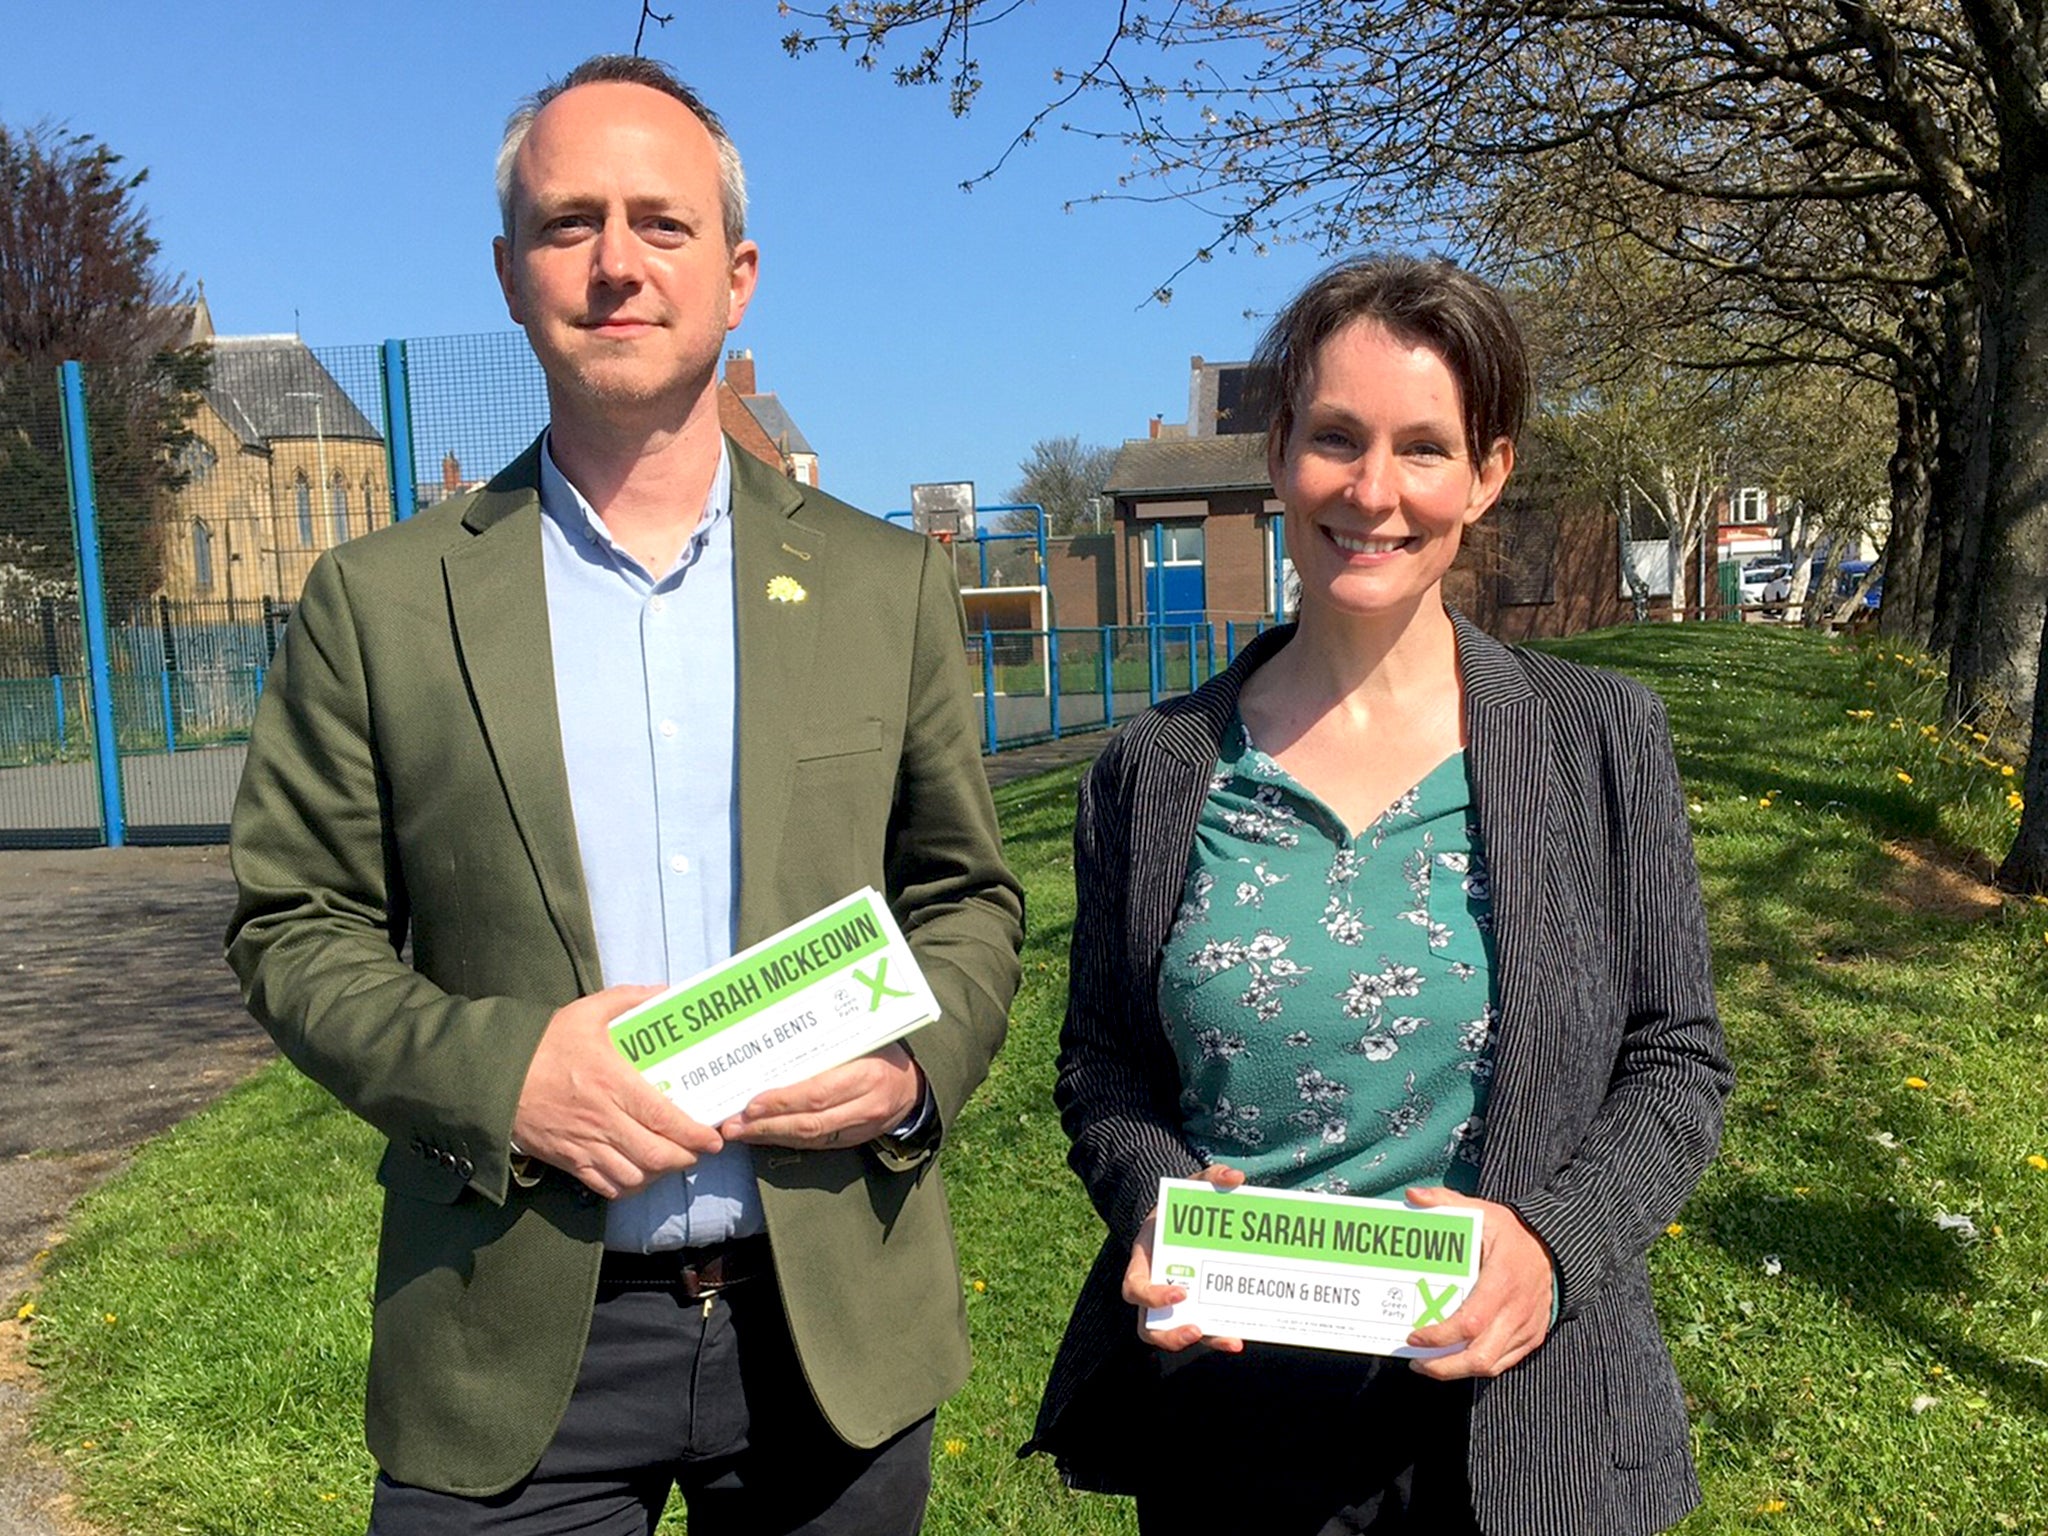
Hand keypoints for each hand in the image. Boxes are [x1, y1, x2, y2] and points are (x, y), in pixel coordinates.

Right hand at [513, 985, 724, 1198]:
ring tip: (671, 1161)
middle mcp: (603, 1119)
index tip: (712, 1137)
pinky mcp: (568, 1161)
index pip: (663, 1117)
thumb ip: (629, 999)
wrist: (494, 1077)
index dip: (694, 1134)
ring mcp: (585, 1144)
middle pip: (656, 1154)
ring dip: (659, 1173)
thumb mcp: (587, 1012)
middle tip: (698, 1150)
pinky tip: (639, 1174)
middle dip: (685, 1157)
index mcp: (612, 1082)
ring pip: (635, 1176)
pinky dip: (629, 1186)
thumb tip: (665, 990)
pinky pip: (606, 1186)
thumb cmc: (544, 1044)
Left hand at [719, 1042, 923, 1149]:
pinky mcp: (855, 1141)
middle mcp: (866, 1106)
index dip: (783, 1101)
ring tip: (740, 1133)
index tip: (752, 1103)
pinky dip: (787, 1141)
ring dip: (771, 1137)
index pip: (819, 1093)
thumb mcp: (864, 1039)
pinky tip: (764, 1135)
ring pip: (810, 1139)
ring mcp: (862, 1128)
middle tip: (733, 1125)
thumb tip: (778, 1041)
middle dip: (767, 1126)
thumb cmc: (884, 1051)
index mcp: (868, 1075)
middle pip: (810, 1123)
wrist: (918, 1084)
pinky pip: (817, 1144)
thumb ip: (828, 1044)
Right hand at [1123, 1164, 1246, 1353]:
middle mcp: (1152, 1289)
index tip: (1181, 1292)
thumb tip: (1235, 1177)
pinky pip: (1200, 1329)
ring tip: (1231, 1341)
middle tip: (1198, 1329)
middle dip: (1171, 1335)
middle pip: (1148, 1327)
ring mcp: (1170, 1305)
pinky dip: (1218, 1336)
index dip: (1152, 1296)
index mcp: (1144, 1262)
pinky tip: (1240, 1337)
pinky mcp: (1191, 1310)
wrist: (1181, 1219)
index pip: (1134, 1288)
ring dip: (1201, 1341)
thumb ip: (1211, 1177)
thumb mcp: (1192, 1186)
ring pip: (1171, 1336)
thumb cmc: (1181, 1205)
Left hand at [1402, 1186, 1554, 1378]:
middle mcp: (1516, 1311)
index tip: (1414, 1336)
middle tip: (1416, 1360)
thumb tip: (1413, 1197)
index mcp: (1501, 1281)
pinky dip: (1477, 1366)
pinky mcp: (1532, 1337)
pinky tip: (1455, 1360)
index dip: (1440, 1336)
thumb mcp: (1482, 1211)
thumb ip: (1446, 1202)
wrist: (1556, 1248)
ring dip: (1457, 1370)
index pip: (1470, 1322)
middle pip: (1480, 1357)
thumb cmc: (1513, 1233)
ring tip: (1429, 1364)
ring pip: (1491, 1365)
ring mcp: (1527, 1328)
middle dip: (1444, 1366)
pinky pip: (1503, 1363)